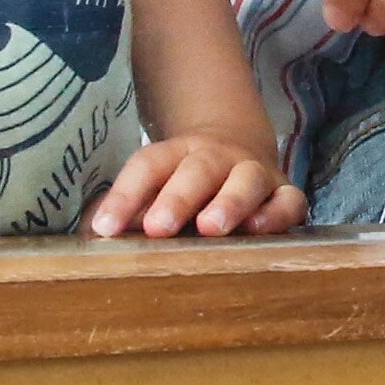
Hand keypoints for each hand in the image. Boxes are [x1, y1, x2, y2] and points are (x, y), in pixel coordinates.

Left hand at [88, 136, 306, 238]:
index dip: (124, 196)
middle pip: (197, 171)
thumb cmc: (185, 185)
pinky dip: (277, 213)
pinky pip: (289, 200)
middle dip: (177, 199)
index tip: (104, 227)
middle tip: (158, 227)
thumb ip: (128, 210)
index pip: (147, 167)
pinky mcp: (285, 192)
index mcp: (176, 155)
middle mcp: (217, 158)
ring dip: (229, 202)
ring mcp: (254, 172)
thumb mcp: (154, 188)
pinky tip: (259, 231)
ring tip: (211, 227)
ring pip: (246, 180)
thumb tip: (95, 232)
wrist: (237, 151)